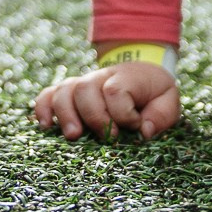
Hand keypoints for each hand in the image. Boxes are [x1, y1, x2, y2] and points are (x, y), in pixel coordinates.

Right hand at [32, 62, 180, 140]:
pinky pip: (48, 95)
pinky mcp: (67, 92)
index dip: (123, 113)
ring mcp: (81, 83)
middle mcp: (99, 77)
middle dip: (94, 116)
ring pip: (64, 91)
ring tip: (74, 136)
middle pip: (85, 89)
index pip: (115, 90)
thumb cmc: (153, 93)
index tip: (135, 126)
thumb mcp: (169, 100)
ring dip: (66, 115)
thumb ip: (162, 115)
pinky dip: (43, 109)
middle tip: (106, 137)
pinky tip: (45, 126)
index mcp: (126, 77)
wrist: (140, 73)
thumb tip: (144, 131)